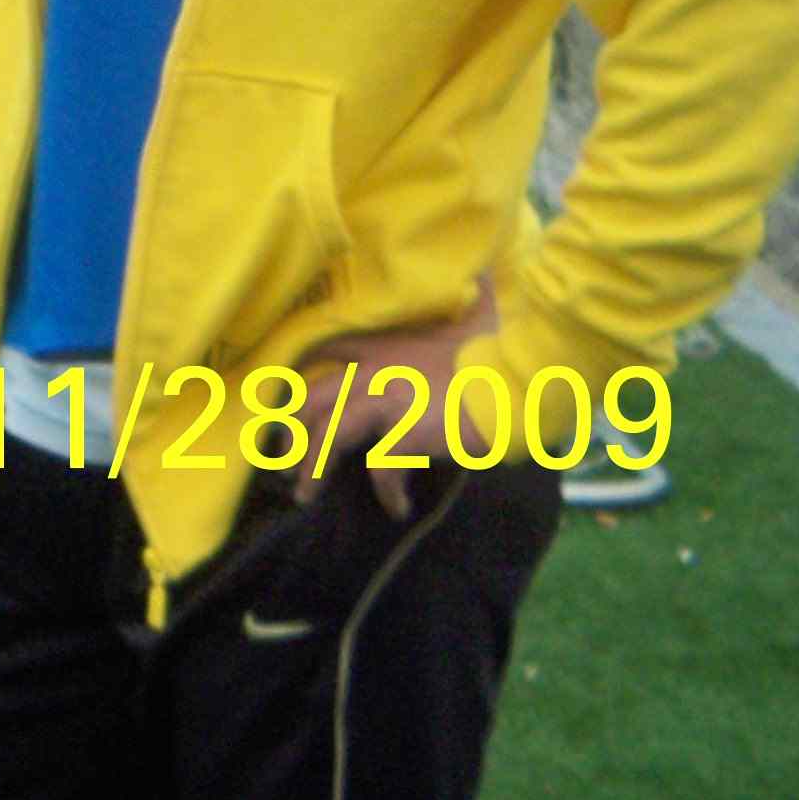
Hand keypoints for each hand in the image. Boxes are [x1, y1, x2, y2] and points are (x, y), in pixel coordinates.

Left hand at [295, 273, 496, 514]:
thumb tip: (455, 292)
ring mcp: (388, 400)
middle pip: (312, 398)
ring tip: (304, 494)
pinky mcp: (407, 432)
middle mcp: (374, 369)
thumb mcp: (452, 331)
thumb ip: (430, 323)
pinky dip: (387, 491)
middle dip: (290, 430)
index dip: (296, 379)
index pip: (319, 353)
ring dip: (312, 467)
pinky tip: (397, 507)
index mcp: (379, 345)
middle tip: (280, 459)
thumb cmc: (493, 354)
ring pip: (330, 434)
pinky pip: (381, 468)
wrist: (518, 377)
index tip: (281, 406)